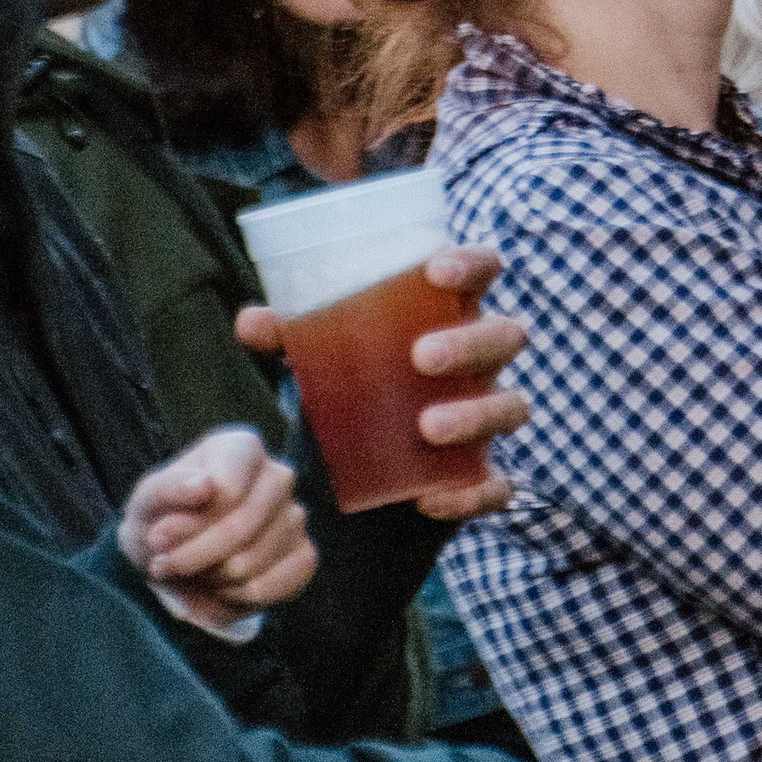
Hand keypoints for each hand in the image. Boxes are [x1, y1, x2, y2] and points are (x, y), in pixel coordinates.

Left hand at [121, 425, 317, 632]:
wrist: (174, 556)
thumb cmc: (162, 519)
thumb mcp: (144, 502)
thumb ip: (167, 489)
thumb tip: (203, 487)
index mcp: (241, 449)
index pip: (228, 489)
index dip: (190, 523)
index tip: (159, 538)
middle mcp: (277, 476)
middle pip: (244, 525)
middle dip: (197, 556)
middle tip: (165, 567)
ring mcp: (296, 516)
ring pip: (254, 561)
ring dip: (212, 579)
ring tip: (193, 573)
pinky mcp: (305, 555)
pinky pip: (277, 585)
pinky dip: (239, 597)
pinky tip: (221, 588)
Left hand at [236, 243, 528, 522]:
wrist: (378, 449)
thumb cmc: (362, 376)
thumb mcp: (327, 352)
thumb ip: (293, 335)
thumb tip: (250, 322)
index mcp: (452, 312)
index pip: (483, 270)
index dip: (471, 263)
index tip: (435, 271)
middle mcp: (482, 359)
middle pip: (504, 337)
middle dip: (469, 344)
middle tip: (423, 357)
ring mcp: (489, 412)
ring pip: (511, 407)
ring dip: (475, 415)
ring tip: (428, 427)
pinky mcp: (482, 470)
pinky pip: (496, 484)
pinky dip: (472, 492)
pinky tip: (432, 499)